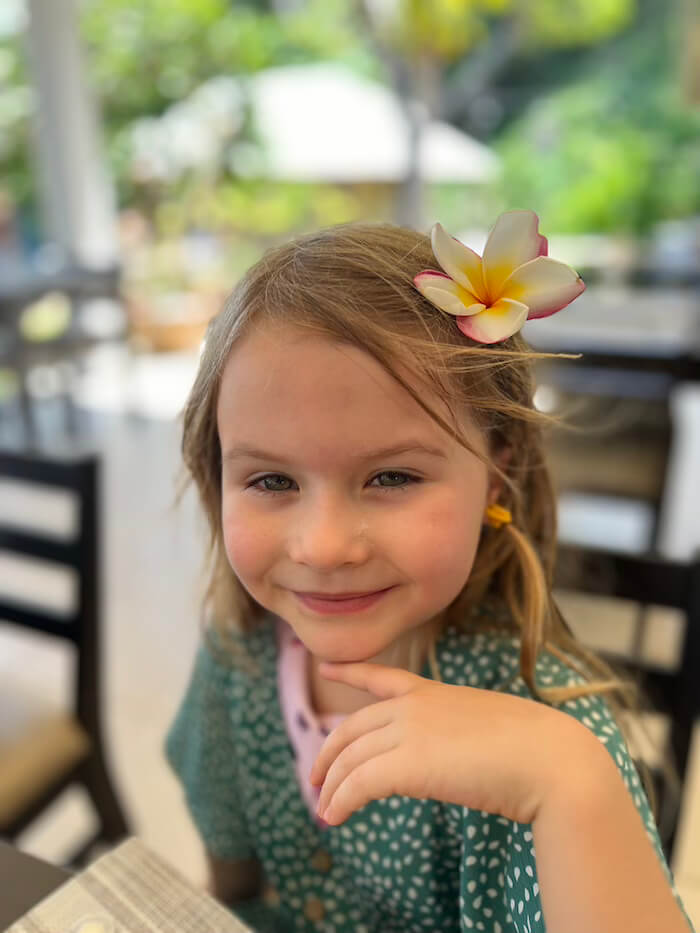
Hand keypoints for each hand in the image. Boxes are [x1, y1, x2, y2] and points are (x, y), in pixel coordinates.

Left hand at [309, 661, 589, 826]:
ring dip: (332, 785)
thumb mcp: (489, 728)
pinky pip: (359, 784)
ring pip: (352, 758)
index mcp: (436, 692)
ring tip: (324, 809)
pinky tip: (335, 817)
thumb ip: (459, 733)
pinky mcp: (409, 765)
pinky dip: (342, 801)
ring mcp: (411, 731)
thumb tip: (451, 757)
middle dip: (330, 753)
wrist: (552, 761)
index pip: (382, 676)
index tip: (326, 667)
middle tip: (316, 777)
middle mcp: (415, 706)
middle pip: (354, 728)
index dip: (350, 672)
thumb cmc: (536, 750)